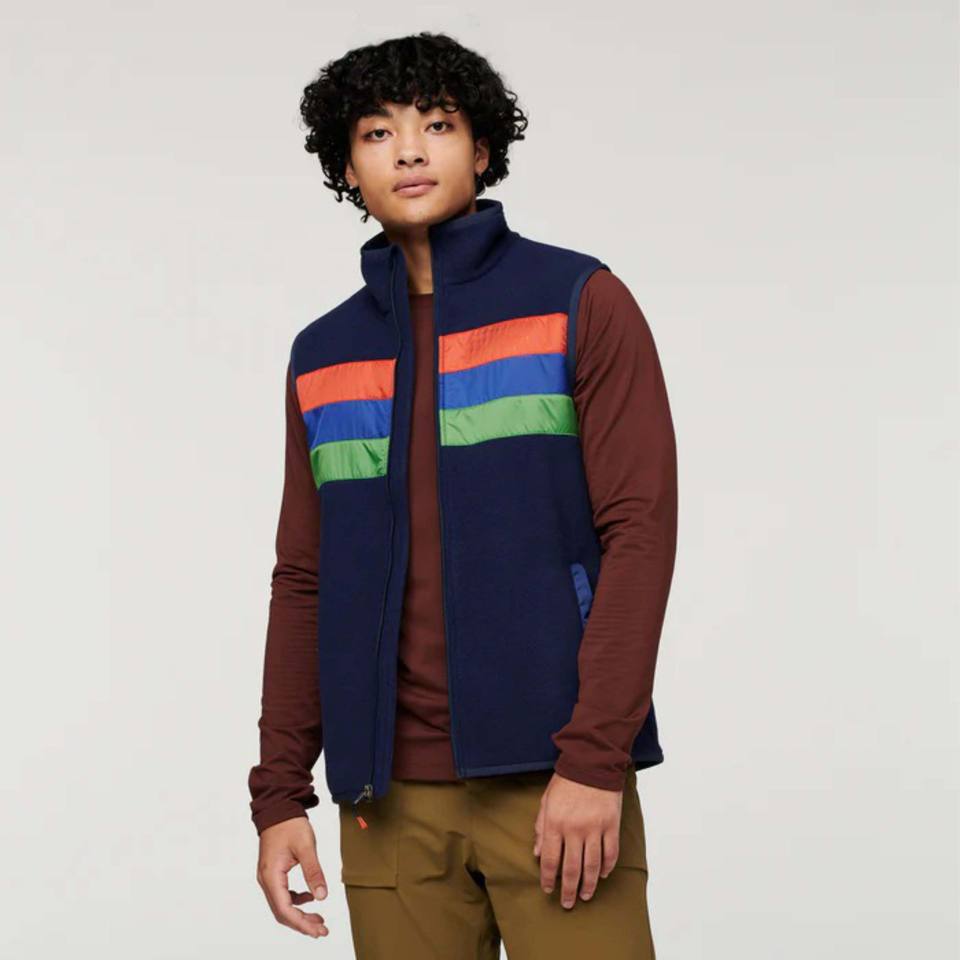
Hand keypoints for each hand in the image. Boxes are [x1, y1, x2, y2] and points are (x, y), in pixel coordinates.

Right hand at [256, 816, 329, 937]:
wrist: (279, 808)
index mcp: (271, 875)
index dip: (301, 923)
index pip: (285, 909)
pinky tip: (311, 898)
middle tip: (322, 930)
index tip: (317, 930)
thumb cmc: (290, 824)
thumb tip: (322, 896)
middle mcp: (266, 880)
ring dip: (300, 914)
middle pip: (282, 912)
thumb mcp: (306, 847)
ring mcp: (268, 877)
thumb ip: (314, 872)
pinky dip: (296, 901)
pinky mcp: (273, 873)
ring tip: (319, 919)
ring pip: (282, 905)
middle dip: (302, 923)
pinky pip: (283, 894)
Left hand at [533, 771, 623, 908]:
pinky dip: (607, 867)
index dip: (548, 879)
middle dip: (568, 890)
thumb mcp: (546, 802)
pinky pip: (610, 853)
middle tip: (568, 903)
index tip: (548, 890)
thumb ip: (541, 828)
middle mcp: (575, 830)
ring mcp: (595, 829)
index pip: (550, 860)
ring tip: (586, 895)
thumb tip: (538, 854)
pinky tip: (603, 875)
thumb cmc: (566, 781)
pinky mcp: (611, 825)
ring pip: (592, 866)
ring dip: (589, 884)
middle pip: (571, 868)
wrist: (592, 763)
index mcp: (555, 823)